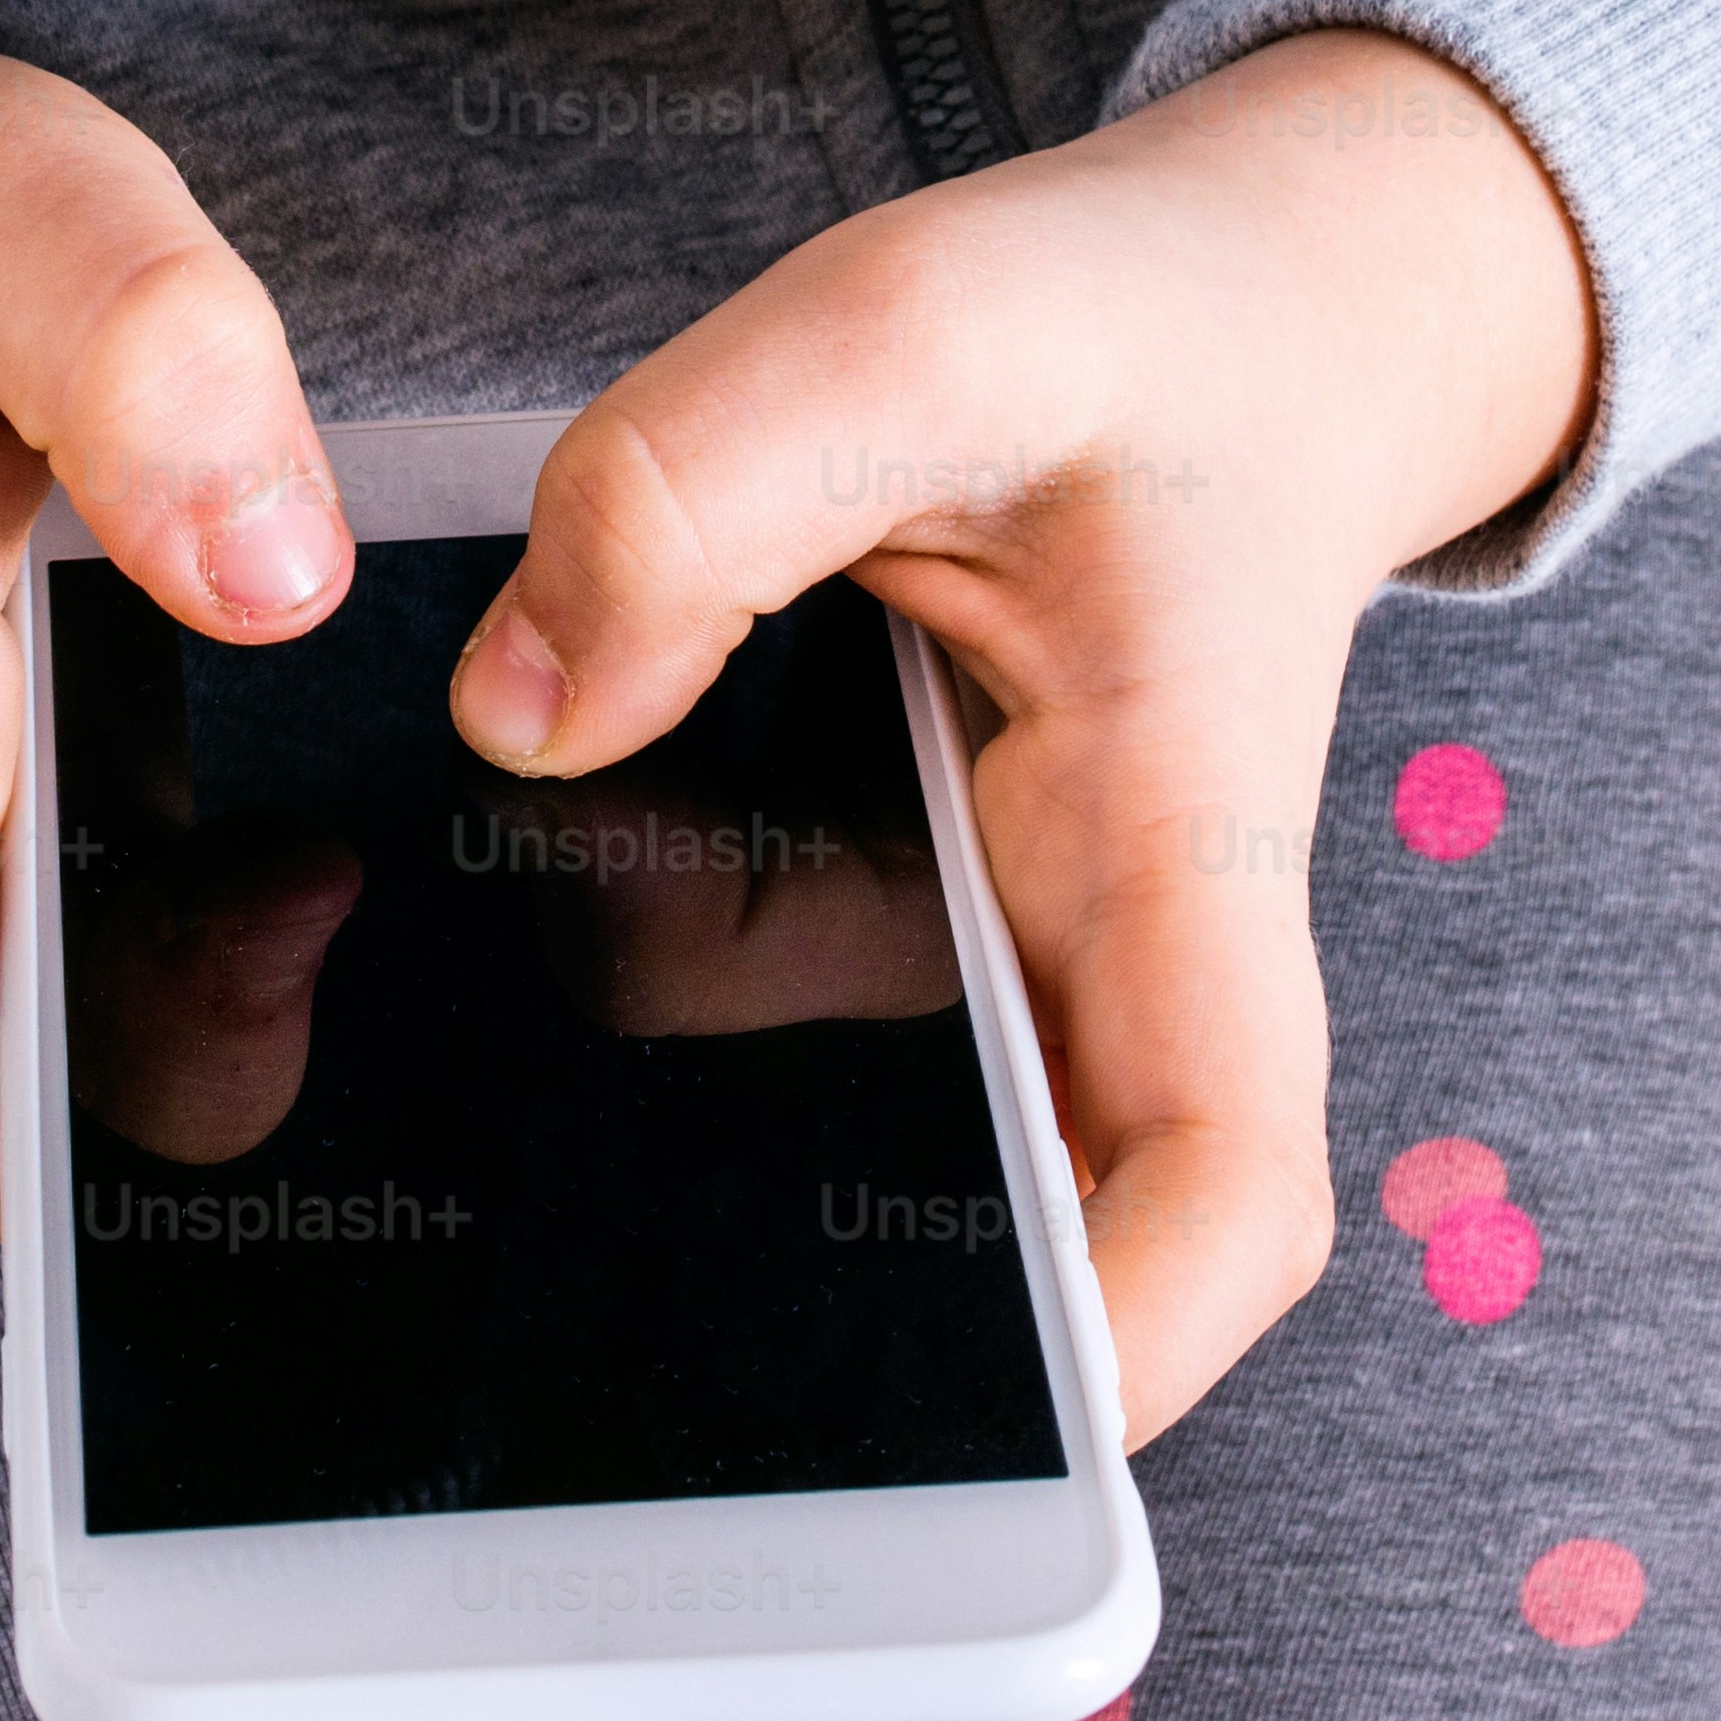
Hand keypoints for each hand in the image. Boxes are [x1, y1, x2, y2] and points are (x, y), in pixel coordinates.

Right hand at [0, 0, 348, 1234]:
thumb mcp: (14, 194)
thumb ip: (144, 350)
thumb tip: (278, 581)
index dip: (92, 1115)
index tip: (284, 916)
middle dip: (189, 1080)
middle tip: (340, 876)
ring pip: (22, 1092)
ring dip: (191, 1021)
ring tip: (322, 842)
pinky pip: (43, 1007)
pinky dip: (170, 963)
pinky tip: (278, 834)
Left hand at [437, 27, 1595, 1446]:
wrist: (1247, 306)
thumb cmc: (1142, 326)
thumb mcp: (919, 323)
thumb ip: (700, 491)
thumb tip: (517, 714)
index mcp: (1178, 850)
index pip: (1221, 1183)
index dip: (1120, 1341)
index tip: (967, 1413)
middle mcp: (1094, 951)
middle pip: (1011, 1247)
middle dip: (816, 1319)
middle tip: (572, 1296)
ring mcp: (993, 945)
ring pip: (837, 1133)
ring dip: (659, 1106)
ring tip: (473, 1016)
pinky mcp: (899, 897)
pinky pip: (752, 992)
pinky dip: (618, 956)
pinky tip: (482, 887)